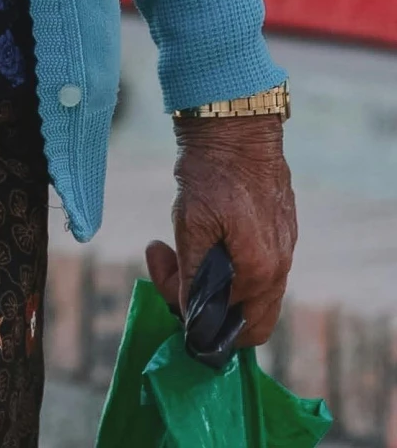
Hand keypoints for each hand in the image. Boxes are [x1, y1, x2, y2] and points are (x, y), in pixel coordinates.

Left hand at [145, 115, 296, 347]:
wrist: (236, 123)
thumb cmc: (210, 171)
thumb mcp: (190, 222)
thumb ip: (192, 275)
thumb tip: (190, 313)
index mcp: (259, 272)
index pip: (224, 323)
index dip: (185, 307)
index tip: (162, 264)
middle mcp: (280, 268)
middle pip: (250, 323)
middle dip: (208, 309)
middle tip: (176, 270)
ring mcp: (286, 249)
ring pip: (254, 295)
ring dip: (217, 282)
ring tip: (185, 245)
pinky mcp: (282, 231)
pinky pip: (260, 268)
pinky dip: (232, 264)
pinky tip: (208, 233)